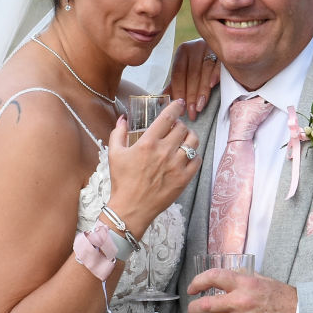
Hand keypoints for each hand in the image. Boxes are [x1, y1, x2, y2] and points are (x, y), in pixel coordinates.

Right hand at [105, 99, 200, 235]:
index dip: (175, 107)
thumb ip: (118, 133)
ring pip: (193, 142)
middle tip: (175, 128)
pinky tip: (187, 156)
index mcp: (148, 143)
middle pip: (182, 128)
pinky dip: (195, 155)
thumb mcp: (114, 154)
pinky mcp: (184, 179)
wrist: (131, 208)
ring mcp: (176, 165)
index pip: (167, 117)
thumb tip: (123, 118)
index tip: (178, 103)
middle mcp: (164, 152)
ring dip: (189, 137)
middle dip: (179, 125)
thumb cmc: (122, 181)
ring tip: (184, 140)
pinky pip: (197, 160)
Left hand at [166, 39, 219, 120]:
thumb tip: (163, 100)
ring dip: (202, 90)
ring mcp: (209, 48)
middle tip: (191, 112)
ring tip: (200, 106)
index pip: (178, 74)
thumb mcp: (185, 71)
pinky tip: (213, 86)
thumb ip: (176, 84)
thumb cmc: (199, 63)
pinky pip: (219, 63)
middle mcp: (194, 48)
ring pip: (204, 71)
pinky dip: (215, 74)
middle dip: (191, 96)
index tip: (180, 108)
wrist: (220, 45)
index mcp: (182, 52)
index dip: (178, 92)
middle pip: (191, 74)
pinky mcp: (222, 51)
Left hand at [187, 269, 296, 312]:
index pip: (214, 277)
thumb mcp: (264, 281)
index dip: (198, 282)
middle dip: (194, 309)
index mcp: (245, 284)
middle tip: (192, 310)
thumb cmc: (285, 298)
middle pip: (206, 305)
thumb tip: (228, 277)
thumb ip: (245, 278)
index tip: (192, 288)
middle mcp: (241, 302)